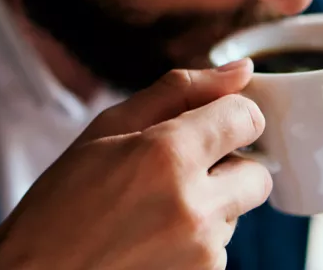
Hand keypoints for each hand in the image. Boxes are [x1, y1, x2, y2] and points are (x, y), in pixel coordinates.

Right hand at [0, 58, 271, 269]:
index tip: (213, 123)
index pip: (247, 118)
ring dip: (212, 201)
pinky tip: (157, 235)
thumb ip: (180, 91)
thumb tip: (241, 70)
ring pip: (238, 210)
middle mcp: (194, 207)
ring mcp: (203, 252)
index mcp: (167, 155)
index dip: (232, 116)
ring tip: (157, 207)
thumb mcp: (109, 128)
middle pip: (258, 172)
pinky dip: (200, 234)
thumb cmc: (64, 200)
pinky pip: (222, 244)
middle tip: (183, 168)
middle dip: (230, 164)